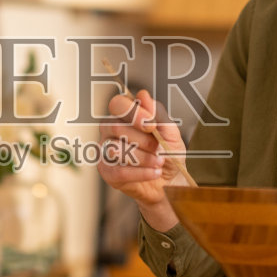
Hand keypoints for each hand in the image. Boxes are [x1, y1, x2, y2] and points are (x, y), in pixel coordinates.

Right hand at [97, 90, 189, 231]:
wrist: (170, 181)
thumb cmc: (168, 153)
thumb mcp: (170, 132)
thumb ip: (157, 113)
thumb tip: (142, 95)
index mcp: (125, 116)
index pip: (117, 104)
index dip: (132, 112)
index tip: (151, 124)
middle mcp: (110, 131)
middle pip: (115, 126)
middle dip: (142, 139)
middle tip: (158, 148)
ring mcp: (106, 151)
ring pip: (116, 150)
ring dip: (143, 158)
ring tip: (159, 162)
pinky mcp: (107, 172)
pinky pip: (119, 171)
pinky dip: (141, 173)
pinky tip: (154, 173)